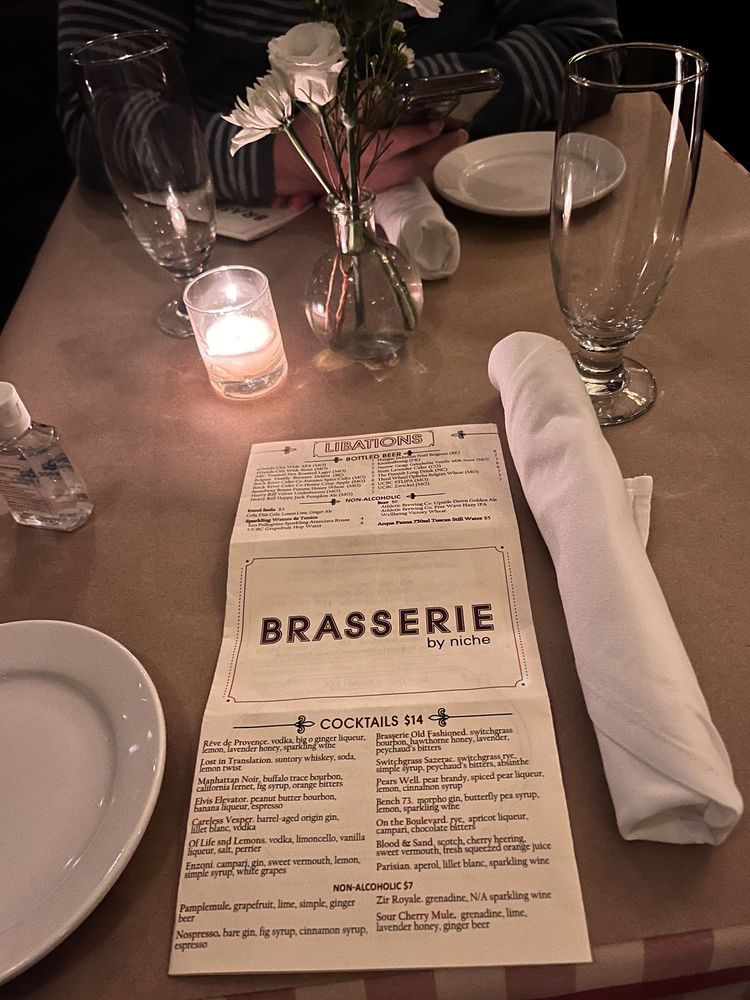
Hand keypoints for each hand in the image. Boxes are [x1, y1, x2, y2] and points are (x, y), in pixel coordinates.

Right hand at [273, 115, 467, 198]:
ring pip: (410, 172)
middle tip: (460, 134)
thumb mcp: (334, 107)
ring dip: (432, 157)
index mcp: (359, 150)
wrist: (292, 167)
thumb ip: (363, 97)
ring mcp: (371, 186)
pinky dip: (416, 164)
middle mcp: (369, 172)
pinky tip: (427, 153)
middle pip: (413, 162)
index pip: (398, 141)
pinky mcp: (370, 192)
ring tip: (450, 141)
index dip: (421, 132)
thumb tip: (392, 89)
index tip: (438, 121)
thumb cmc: (311, 133)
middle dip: (439, 148)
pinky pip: (400, 177)